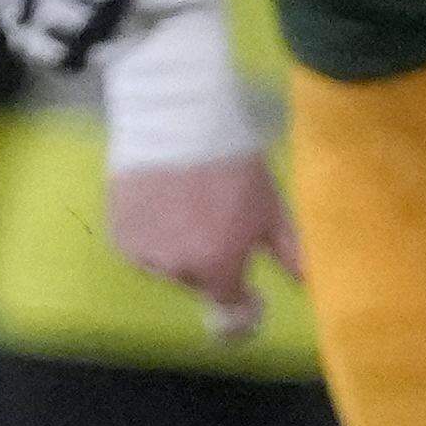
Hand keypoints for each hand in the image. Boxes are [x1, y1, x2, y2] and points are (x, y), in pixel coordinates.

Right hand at [109, 154, 297, 341]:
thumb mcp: (272, 209)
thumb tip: (308, 285)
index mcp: (217, 266)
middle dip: (212, 263)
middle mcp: (176, 268)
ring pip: (168, 267)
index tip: (253, 291)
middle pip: (199, 282)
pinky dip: (154, 237)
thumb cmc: (235, 164)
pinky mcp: (118, 234)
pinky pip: (142, 250)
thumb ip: (290, 254)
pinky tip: (163, 206)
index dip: (244, 300)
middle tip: (218, 222)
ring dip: (180, 251)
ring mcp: (142, 252)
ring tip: (189, 208)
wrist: (177, 119)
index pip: (230, 305)